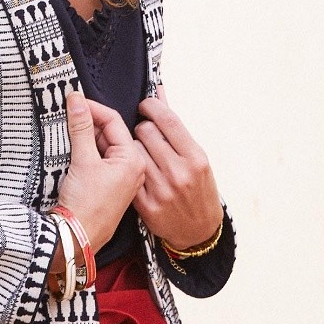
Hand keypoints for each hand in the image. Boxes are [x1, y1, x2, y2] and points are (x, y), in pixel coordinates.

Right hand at [55, 88, 147, 254]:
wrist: (77, 238)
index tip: (73, 100)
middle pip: (110, 132)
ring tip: (67, 130)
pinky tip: (73, 149)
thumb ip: (80, 127)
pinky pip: (101, 160)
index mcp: (133, 160)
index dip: (92, 108)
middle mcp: (133, 168)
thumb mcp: (82, 160)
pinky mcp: (110, 186)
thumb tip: (77, 100)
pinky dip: (88, 151)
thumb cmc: (86, 206)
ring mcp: (122, 177)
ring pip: (105, 146)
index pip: (114, 121)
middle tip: (67, 113)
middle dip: (89, 122)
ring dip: (86, 136)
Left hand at [132, 85, 223, 250]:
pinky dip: (125, 166)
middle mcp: (180, 173)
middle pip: (145, 132)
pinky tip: (127, 166)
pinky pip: (127, 173)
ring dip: (131, 146)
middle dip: (141, 128)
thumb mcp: (195, 156)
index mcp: (196, 158)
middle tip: (143, 133)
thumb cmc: (199, 189)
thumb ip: (174, 125)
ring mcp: (162, 190)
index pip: (167, 120)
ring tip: (138, 152)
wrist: (199, 231)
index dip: (151, 106)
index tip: (145, 105)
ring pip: (132, 151)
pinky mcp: (146, 205)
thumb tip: (158, 91)